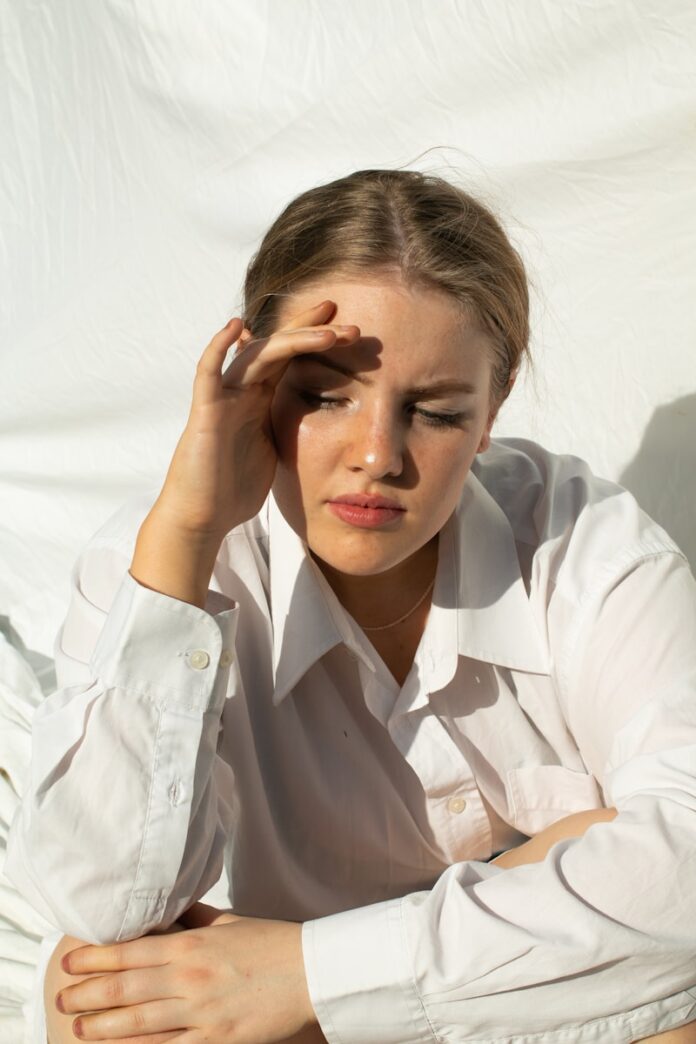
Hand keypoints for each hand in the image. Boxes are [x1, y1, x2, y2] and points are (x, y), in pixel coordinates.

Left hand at [55, 903, 318, 1042]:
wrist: (312, 972)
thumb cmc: (271, 943)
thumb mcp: (229, 922)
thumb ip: (193, 919)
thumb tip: (165, 912)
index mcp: (192, 944)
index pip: (131, 951)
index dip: (96, 958)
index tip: (71, 961)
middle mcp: (190, 978)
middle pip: (126, 988)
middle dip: (89, 993)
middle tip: (62, 996)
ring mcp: (201, 1013)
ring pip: (140, 1022)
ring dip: (104, 1025)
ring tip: (78, 1026)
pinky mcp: (216, 1040)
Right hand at [152, 301, 359, 538]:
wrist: (204, 517)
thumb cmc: (235, 489)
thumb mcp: (275, 450)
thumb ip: (289, 428)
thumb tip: (322, 423)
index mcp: (261, 400)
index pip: (292, 358)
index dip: (317, 339)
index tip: (350, 329)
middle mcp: (243, 392)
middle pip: (278, 348)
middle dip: (313, 331)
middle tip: (350, 323)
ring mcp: (223, 398)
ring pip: (257, 355)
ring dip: (292, 340)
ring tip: (328, 332)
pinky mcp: (205, 413)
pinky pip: (207, 373)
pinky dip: (217, 348)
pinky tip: (234, 326)